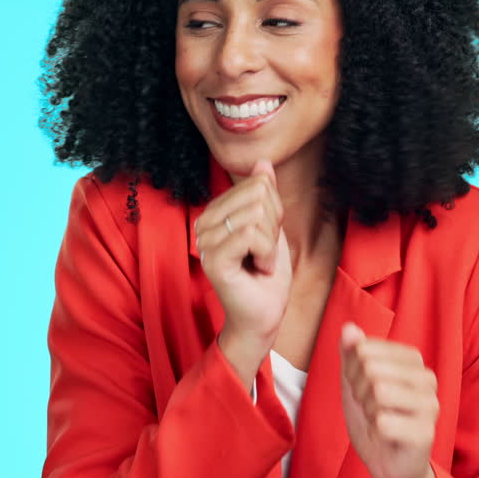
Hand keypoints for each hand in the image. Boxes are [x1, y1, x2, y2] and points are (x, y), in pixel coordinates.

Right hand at [196, 158, 291, 348]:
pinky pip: (251, 235)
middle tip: (265, 253)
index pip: (257, 185)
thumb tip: (262, 162)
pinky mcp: (212, 259)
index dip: (275, 211)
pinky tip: (258, 270)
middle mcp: (204, 223)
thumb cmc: (266, 275)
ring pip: (256, 215)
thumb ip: (264, 194)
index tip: (266, 239)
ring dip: (271, 244)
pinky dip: (267, 254)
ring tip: (261, 263)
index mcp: (215, 212)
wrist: (264, 316)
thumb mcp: (272, 227)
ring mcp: (205, 241)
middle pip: (258, 196)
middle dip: (273, 226)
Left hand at [340, 322, 438, 477]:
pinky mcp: (426, 432)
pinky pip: (383, 421)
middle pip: (371, 368)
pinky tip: (386, 436)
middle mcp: (427, 378)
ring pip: (379, 392)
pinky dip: (375, 430)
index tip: (360, 388)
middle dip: (358, 391)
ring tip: (377, 420)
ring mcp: (430, 405)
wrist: (387, 464)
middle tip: (368, 408)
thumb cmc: (374, 420)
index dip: (352, 370)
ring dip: (367, 410)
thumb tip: (349, 328)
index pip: (365, 349)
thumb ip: (351, 355)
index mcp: (413, 361)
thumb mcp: (355, 384)